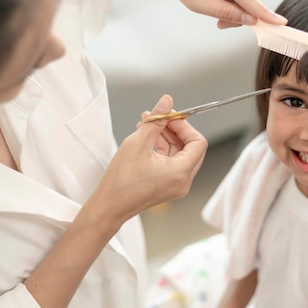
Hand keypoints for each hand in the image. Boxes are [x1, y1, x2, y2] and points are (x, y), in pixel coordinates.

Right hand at [90, 95, 206, 226]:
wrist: (109, 206)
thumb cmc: (121, 179)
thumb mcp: (139, 142)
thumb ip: (156, 120)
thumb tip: (167, 101)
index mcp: (181, 172)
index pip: (198, 142)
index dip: (185, 125)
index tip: (169, 116)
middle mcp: (183, 181)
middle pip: (190, 148)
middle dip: (174, 129)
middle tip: (158, 117)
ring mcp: (176, 185)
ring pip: (179, 154)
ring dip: (166, 137)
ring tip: (146, 125)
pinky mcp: (167, 187)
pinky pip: (171, 163)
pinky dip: (161, 149)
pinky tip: (146, 138)